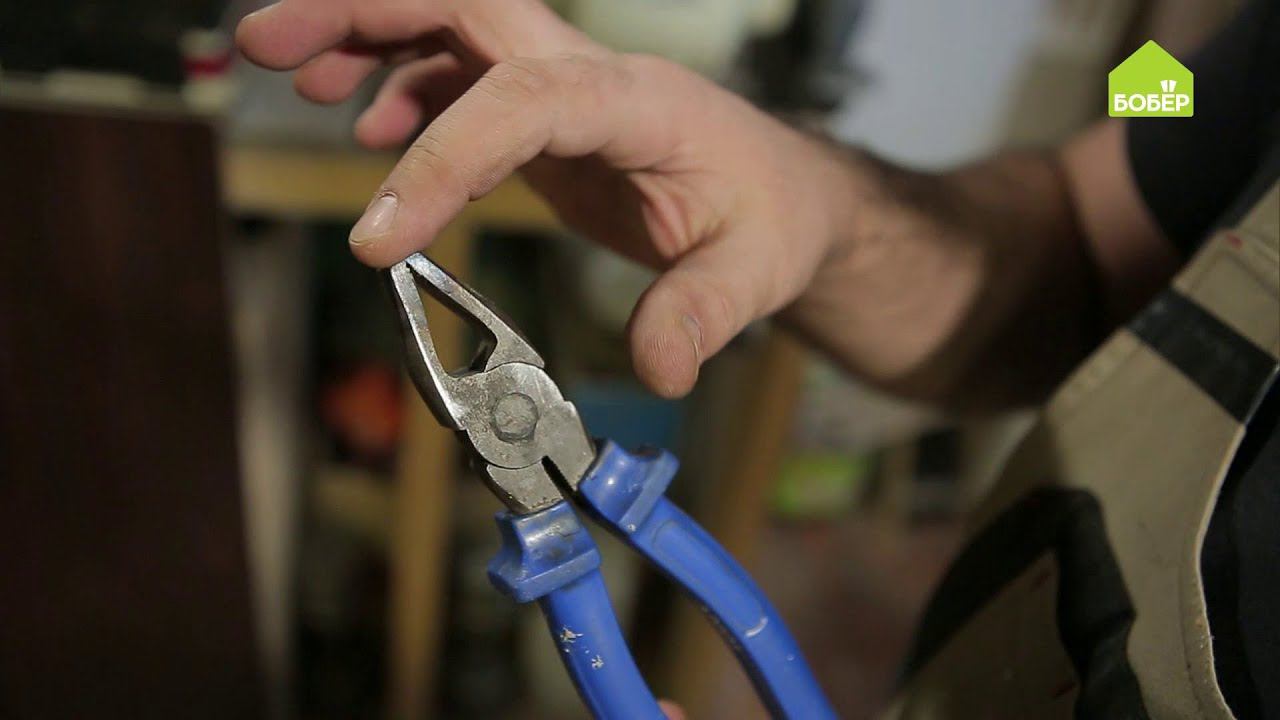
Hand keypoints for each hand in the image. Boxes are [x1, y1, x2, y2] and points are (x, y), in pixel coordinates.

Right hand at [236, 0, 852, 397]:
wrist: (788, 197)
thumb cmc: (776, 219)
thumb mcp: (757, 272)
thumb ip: (704, 313)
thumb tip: (658, 368)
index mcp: (639, 102)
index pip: (524, 101)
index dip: (442, 156)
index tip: (379, 235)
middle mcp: (593, 77)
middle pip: (468, 5)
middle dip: (365, 12)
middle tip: (271, 44)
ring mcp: (565, 87)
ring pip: (452, 26)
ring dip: (367, 36)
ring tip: (294, 74)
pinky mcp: (548, 115)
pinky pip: (463, 77)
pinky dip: (405, 88)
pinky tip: (371, 130)